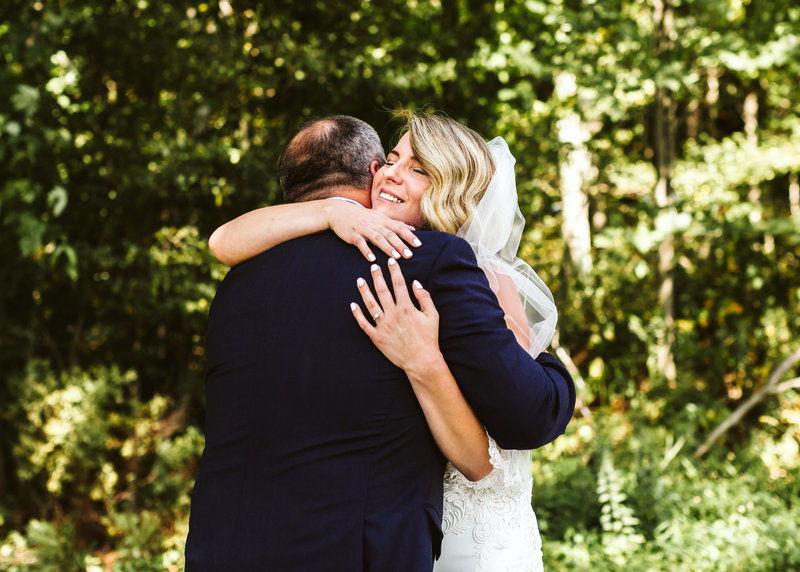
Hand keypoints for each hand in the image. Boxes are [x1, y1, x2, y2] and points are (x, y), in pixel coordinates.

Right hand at [325, 200, 421, 260]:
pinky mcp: (353, 235)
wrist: (340, 211)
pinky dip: (366, 251)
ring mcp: (364, 229)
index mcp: (383, 221)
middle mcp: (375, 224)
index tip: (419, 245)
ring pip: (377, 239)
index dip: (409, 236)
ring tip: (396, 258)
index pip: (399, 228)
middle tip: (410, 255)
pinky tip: (372, 259)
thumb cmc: (363, 217)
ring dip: (387, 248)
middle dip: (401, 245)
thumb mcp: (380, 218)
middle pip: (390, 234)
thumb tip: (412, 228)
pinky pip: (361, 243)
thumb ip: (396, 224)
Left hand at [350, 257, 439, 371]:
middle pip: (382, 290)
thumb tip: (415, 283)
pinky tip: (353, 305)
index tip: (390, 261)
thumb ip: (424, 297)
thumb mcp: (432, 316)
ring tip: (359, 281)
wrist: (421, 361)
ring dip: (364, 291)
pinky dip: (357, 314)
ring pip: (370, 304)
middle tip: (372, 266)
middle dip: (377, 276)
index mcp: (406, 307)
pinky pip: (364, 324)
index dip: (394, 271)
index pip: (399, 284)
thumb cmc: (428, 338)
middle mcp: (393, 314)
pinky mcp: (377, 337)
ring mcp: (383, 326)